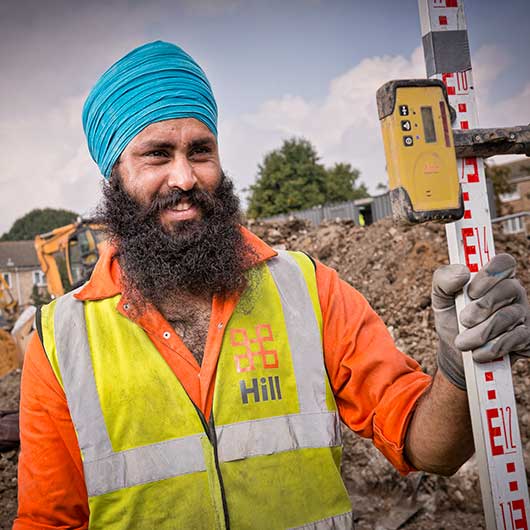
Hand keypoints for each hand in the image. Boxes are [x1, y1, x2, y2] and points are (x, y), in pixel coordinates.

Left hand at [432, 254, 529, 389]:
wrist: (456, 354)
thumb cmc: (452, 319)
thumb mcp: (440, 298)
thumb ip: (444, 279)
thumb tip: (462, 272)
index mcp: (493, 277)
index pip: (504, 262)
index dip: (490, 274)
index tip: (471, 291)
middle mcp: (513, 292)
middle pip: (508, 289)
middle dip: (480, 308)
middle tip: (463, 320)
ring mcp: (522, 314)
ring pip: (508, 317)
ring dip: (480, 333)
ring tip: (462, 342)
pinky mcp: (527, 338)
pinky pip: (515, 339)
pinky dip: (491, 348)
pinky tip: (478, 353)